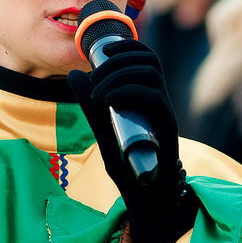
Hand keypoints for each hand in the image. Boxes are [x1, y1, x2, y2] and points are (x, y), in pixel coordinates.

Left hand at [68, 38, 196, 242]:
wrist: (144, 196)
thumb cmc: (126, 163)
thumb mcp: (100, 127)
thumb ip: (89, 103)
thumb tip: (73, 74)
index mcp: (146, 95)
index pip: (145, 56)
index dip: (126, 46)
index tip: (101, 52)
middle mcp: (160, 99)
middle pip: (148, 59)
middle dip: (117, 60)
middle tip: (93, 81)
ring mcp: (165, 113)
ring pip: (151, 74)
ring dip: (119, 76)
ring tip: (96, 95)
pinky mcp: (168, 129)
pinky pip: (154, 98)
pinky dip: (128, 92)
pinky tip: (109, 102)